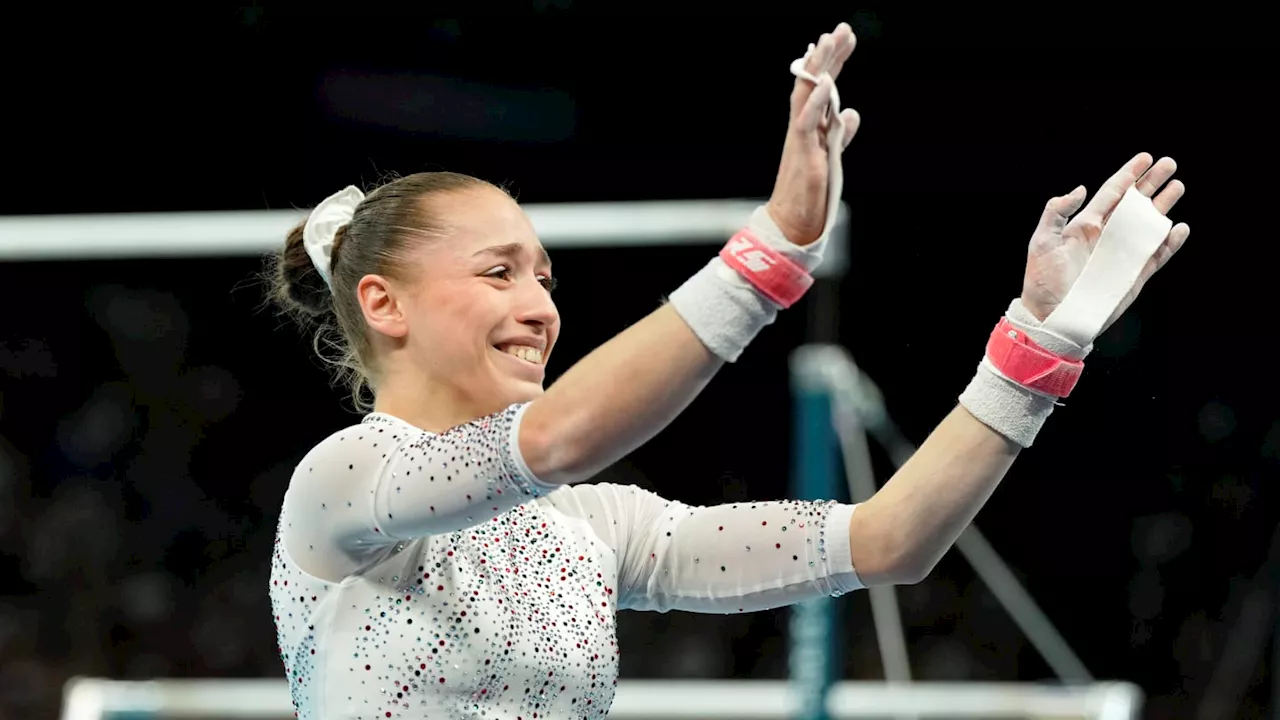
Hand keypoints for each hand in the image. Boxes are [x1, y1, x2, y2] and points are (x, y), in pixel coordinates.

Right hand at [767, 23, 860, 245]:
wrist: (792, 222)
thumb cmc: (809, 193)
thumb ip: (839, 134)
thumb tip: (851, 111)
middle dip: (826, 56)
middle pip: (812, 83)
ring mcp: (801, 138)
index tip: (845, 37)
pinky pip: (807, 122)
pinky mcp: (802, 153)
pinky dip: (816, 101)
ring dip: (817, 68)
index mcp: (810, 126)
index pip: (822, 87)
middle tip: (840, 29)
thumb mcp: (831, 157)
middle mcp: (802, 127)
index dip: (833, 61)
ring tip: (827, 41)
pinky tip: (827, 82)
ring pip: (805, 95)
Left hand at [1020, 153, 1189, 327]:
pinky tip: (1179, 228)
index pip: (1112, 193)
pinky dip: (1170, 243)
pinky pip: (1156, 255)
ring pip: (1149, 225)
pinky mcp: (1134, 274)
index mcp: (1086, 225)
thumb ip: (1057, 212)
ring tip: (1177, 187)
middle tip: (1169, 164)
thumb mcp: (1042, 241)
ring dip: (1164, 206)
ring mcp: (1122, 254)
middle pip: (1135, 203)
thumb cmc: (1043, 280)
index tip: (1145, 158)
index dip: (1129, 174)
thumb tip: (1081, 188)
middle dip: (1152, 183)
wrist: (1053, 315)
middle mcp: (1107, 236)